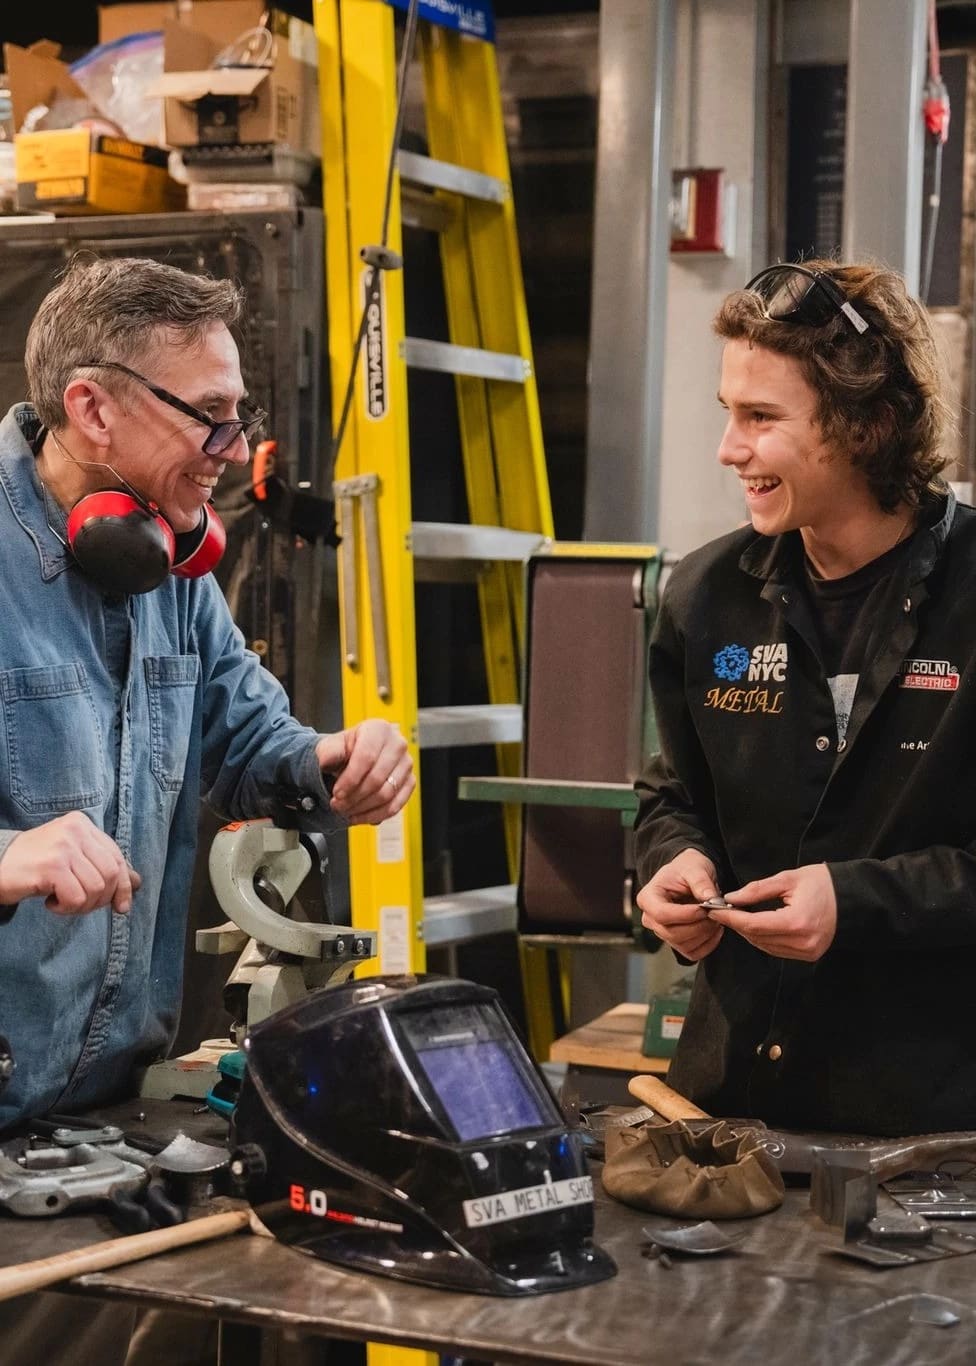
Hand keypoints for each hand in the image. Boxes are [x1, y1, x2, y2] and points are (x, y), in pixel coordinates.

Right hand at [0, 812, 140, 915]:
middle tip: (79, 904)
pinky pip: (76, 898)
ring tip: (63, 902)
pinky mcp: (51, 866)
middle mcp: (75, 830)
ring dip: (81, 906)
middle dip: (101, 899)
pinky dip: (66, 908)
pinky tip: (50, 903)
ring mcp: (64, 847)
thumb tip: (138, 882)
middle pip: (111, 874)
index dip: (123, 886)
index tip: (122, 907)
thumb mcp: (73, 858)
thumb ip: (102, 866)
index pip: (117, 857)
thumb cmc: (35, 864)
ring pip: (96, 888)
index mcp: (83, 824)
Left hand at [315, 720, 414, 824]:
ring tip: (346, 811)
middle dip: (354, 797)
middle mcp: (397, 744)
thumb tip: (326, 760)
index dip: (350, 780)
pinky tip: (359, 816)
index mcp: (379, 729)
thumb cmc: (345, 750)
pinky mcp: (410, 782)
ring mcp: (406, 764)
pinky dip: (375, 815)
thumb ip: (327, 751)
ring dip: (363, 808)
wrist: (355, 757)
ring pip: (387, 794)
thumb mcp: (331, 746)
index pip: (366, 757)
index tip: (336, 793)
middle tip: (338, 805)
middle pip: (377, 778)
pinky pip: (395, 805)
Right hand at [636, 848, 724, 960]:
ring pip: (683, 945)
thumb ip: (701, 882)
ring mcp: (662, 932)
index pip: (661, 914)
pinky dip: (708, 944)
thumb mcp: (695, 868)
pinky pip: (692, 953)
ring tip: (717, 918)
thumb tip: (710, 899)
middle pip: (672, 933)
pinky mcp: (676, 942)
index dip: (685, 915)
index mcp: (648, 898)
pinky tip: (715, 929)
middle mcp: (650, 918)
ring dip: (705, 934)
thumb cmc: (687, 869)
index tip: (705, 908)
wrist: (688, 876)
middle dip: (699, 926)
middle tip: (716, 913)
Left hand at [706, 863, 836, 960]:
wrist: (853, 898)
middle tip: (720, 910)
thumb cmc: (823, 883)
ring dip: (747, 932)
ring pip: (764, 946)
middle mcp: (802, 943)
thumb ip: (757, 890)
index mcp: (797, 922)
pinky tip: (754, 925)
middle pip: (757, 937)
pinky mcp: (809, 955)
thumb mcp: (788, 879)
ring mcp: (807, 952)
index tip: (713, 909)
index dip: (730, 917)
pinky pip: (776, 950)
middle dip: (736, 924)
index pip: (753, 924)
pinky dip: (762, 938)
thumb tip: (731, 898)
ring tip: (735, 915)